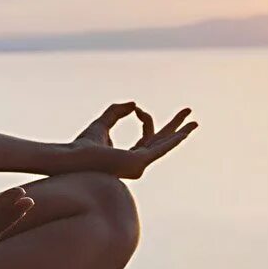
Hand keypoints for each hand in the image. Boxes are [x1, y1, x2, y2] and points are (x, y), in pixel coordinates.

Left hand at [65, 100, 198, 178]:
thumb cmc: (83, 145)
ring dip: (179, 133)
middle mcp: (137, 163)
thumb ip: (116, 112)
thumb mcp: (102, 123)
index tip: (137, 108)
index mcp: (129, 156)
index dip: (144, 118)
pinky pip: (160, 148)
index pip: (147, 136)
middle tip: (190, 115)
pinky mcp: (138, 162)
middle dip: (176, 127)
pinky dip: (173, 139)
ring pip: (164, 145)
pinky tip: (184, 132)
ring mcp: (139, 165)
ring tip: (194, 122)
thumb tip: (134, 103)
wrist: (74, 157)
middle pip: (161, 141)